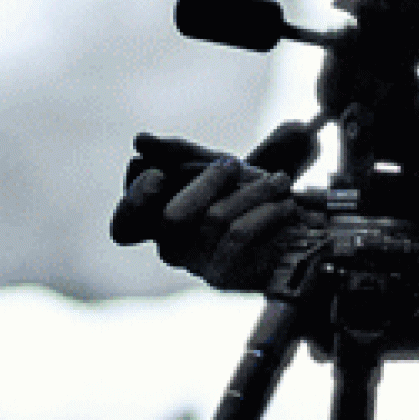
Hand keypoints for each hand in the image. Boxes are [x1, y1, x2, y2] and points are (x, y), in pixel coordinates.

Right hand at [111, 139, 301, 291]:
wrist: (294, 229)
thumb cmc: (243, 193)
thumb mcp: (212, 166)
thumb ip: (177, 152)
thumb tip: (139, 140)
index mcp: (155, 223)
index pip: (125, 226)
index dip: (136, 202)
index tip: (158, 176)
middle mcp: (170, 249)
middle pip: (171, 217)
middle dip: (207, 181)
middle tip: (232, 164)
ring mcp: (195, 268)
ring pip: (214, 219)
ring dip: (251, 191)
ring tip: (278, 181)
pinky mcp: (223, 279)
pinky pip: (239, 237)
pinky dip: (265, 213)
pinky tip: (284, 205)